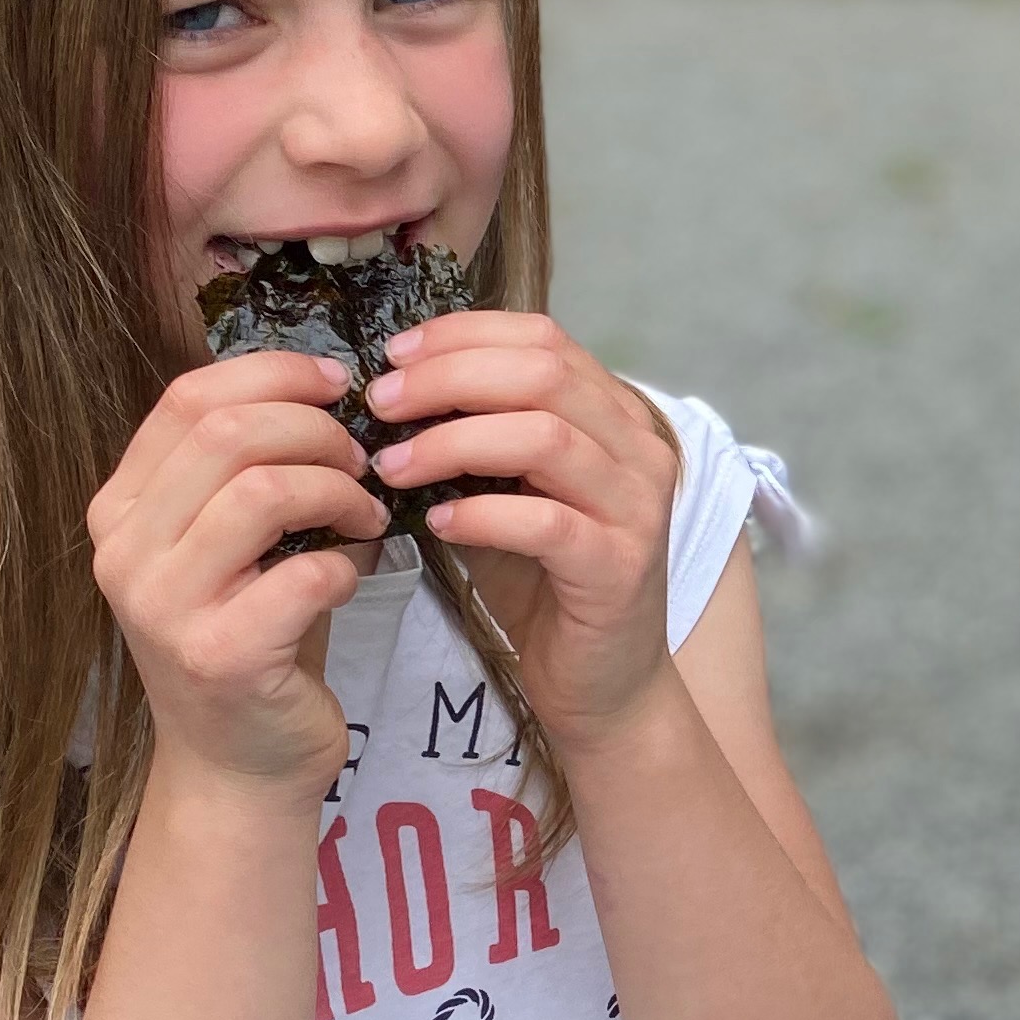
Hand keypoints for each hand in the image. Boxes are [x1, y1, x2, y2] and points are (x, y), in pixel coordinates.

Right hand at [88, 351, 385, 791]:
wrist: (237, 765)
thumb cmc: (248, 638)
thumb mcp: (228, 544)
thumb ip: (242, 471)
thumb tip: (324, 391)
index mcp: (120, 508)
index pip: (187, 399)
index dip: (273, 373)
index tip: (336, 385)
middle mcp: (125, 552)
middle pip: (227, 433)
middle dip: (316, 432)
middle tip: (362, 463)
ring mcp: (164, 606)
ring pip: (265, 491)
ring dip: (339, 492)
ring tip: (365, 516)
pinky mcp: (220, 656)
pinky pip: (305, 574)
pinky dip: (349, 561)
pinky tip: (356, 572)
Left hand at [364, 313, 680, 749]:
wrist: (601, 685)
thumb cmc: (544, 584)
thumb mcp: (509, 492)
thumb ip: (477, 438)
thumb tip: (391, 392)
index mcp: (614, 416)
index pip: (543, 337)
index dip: (463, 334)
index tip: (394, 356)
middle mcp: (639, 449)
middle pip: (543, 372)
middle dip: (448, 377)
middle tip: (381, 404)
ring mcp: (637, 507)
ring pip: (545, 437)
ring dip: (453, 442)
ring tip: (392, 466)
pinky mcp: (619, 567)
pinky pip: (546, 521)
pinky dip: (482, 513)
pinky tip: (435, 524)